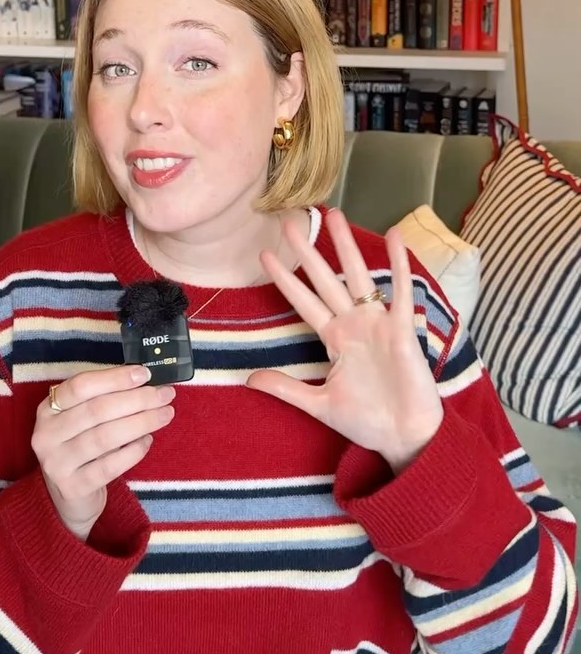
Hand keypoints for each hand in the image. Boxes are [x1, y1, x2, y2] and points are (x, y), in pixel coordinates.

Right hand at [31, 365, 175, 540]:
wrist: (70, 498)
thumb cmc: (82, 448)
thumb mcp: (81, 420)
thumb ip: (104, 399)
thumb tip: (143, 380)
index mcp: (48, 409)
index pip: (81, 386)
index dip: (114, 378)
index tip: (144, 374)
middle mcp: (46, 434)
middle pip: (97, 410)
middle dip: (137, 399)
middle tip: (166, 395)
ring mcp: (56, 463)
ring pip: (105, 437)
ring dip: (141, 422)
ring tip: (165, 414)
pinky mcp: (73, 487)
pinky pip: (109, 466)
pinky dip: (133, 451)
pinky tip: (148, 440)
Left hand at [247, 209, 443, 472]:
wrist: (404, 439)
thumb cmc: (367, 421)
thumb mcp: (319, 403)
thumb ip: (286, 388)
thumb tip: (249, 379)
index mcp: (335, 339)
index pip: (304, 301)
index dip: (286, 279)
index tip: (266, 255)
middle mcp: (354, 325)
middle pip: (326, 279)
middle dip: (308, 251)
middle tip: (289, 221)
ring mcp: (378, 324)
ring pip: (359, 276)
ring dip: (346, 246)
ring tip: (334, 214)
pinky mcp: (403, 330)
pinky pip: (401, 292)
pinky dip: (399, 265)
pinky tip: (395, 237)